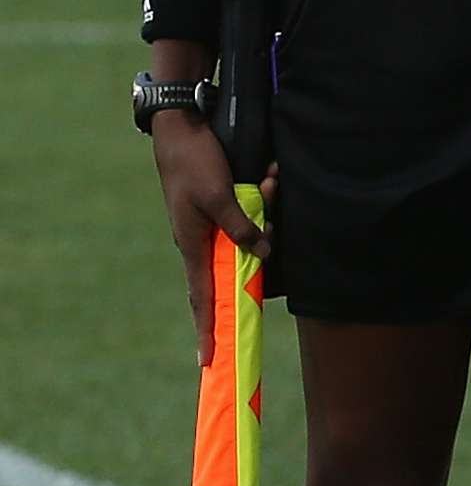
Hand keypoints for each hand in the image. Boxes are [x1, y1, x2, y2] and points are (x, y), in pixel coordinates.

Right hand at [152, 110, 265, 364]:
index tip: (208, 358)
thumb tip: (264, 256)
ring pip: (251, 233)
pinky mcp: (223, 205)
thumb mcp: (219, 197)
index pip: (202, 297)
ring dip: (267, 208)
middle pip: (238, 264)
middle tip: (269, 225)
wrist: (183, 127)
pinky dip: (265, 194)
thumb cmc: (195, 163)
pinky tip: (272, 172)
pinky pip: (252, 210)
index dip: (207, 327)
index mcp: (194, 245)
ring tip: (270, 177)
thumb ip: (242, 227)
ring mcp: (212, 224)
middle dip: (260, 252)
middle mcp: (202, 240)